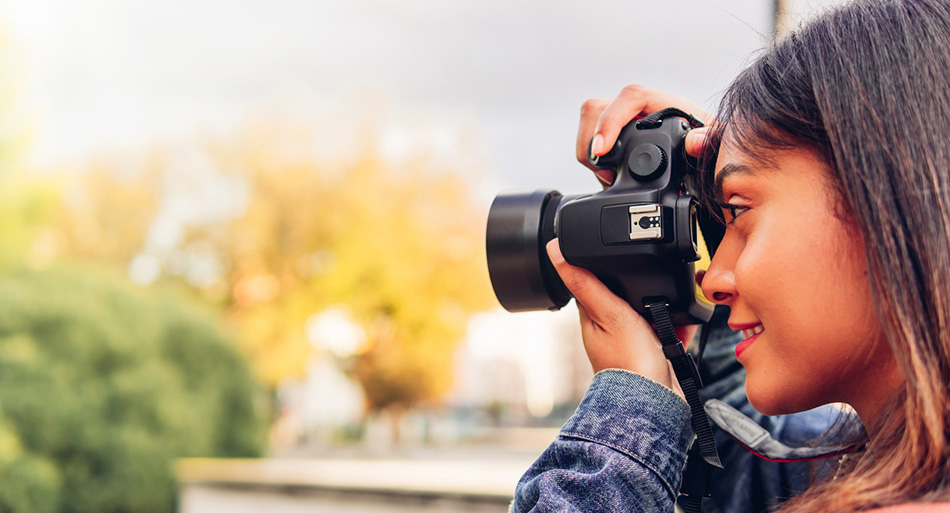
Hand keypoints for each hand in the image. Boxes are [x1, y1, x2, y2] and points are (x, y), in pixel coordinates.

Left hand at [547, 238, 683, 397]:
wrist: (657, 402)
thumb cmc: (627, 362)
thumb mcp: (608, 312)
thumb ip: (585, 281)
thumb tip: (554, 250)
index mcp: (592, 317)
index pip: (592, 280)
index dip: (605, 265)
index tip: (618, 250)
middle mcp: (611, 328)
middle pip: (626, 293)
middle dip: (643, 283)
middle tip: (656, 275)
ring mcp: (634, 340)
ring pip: (652, 309)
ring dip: (665, 303)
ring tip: (672, 303)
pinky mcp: (656, 351)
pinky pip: (672, 329)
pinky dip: (681, 323)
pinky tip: (687, 319)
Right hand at [577, 84, 713, 187]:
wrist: (707, 160)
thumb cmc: (714, 149)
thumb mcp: (719, 147)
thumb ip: (710, 142)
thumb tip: (695, 142)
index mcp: (667, 104)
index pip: (631, 97)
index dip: (611, 119)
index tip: (601, 149)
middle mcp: (642, 109)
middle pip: (598, 109)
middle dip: (592, 144)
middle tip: (608, 174)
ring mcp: (626, 121)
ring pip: (589, 124)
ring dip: (590, 154)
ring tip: (609, 178)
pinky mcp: (616, 135)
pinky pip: (592, 140)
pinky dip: (594, 161)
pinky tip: (609, 177)